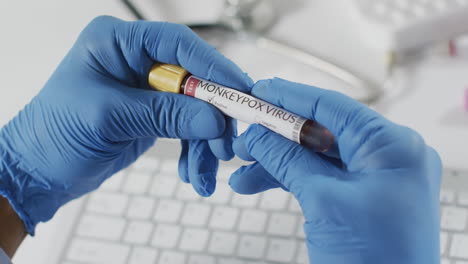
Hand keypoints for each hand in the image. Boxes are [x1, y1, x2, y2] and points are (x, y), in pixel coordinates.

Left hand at [0, 16, 251, 234]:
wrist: (39, 171)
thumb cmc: (53, 134)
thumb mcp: (109, 118)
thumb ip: (164, 114)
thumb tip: (212, 118)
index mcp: (117, 43)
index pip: (177, 44)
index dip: (212, 66)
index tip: (238, 89)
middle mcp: (135, 62)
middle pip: (193, 78)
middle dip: (212, 113)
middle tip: (226, 140)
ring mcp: (146, 90)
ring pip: (194, 108)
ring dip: (205, 140)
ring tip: (207, 168)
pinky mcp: (152, 115)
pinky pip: (185, 128)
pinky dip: (194, 151)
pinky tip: (194, 171)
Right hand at [230, 78, 440, 262]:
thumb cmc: (375, 261)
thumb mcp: (322, 200)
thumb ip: (287, 159)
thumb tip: (257, 134)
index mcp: (391, 146)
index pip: (332, 106)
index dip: (290, 97)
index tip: (260, 91)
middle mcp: (387, 156)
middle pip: (321, 131)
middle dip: (277, 135)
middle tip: (245, 132)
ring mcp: (375, 177)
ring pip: (316, 156)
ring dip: (277, 160)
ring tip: (242, 167)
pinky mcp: (361, 196)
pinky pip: (320, 177)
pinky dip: (289, 178)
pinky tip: (256, 182)